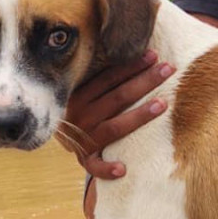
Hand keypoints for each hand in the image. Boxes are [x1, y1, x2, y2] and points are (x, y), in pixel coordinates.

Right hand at [56, 50, 173, 182]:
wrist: (48, 133)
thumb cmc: (76, 107)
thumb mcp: (81, 89)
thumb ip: (100, 76)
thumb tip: (130, 49)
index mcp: (78, 96)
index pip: (108, 78)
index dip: (132, 66)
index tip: (153, 55)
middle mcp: (80, 116)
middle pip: (118, 97)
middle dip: (145, 82)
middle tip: (169, 69)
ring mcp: (83, 139)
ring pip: (115, 127)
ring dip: (139, 116)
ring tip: (163, 104)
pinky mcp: (85, 159)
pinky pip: (95, 166)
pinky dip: (106, 168)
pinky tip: (122, 169)